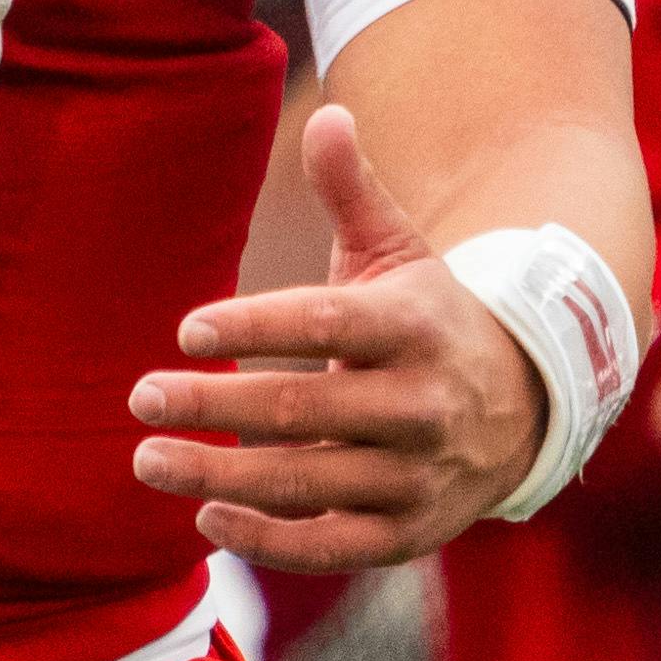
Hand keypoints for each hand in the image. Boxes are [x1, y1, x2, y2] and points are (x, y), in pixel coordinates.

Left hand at [127, 106, 550, 570]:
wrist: (521, 409)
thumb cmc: (426, 318)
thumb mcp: (399, 251)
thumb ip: (354, 190)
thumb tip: (328, 114)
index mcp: (414, 326)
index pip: (326, 324)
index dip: (255, 328)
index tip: (184, 332)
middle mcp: (423, 406)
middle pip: (309, 409)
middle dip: (217, 406)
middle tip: (139, 397)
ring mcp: (419, 476)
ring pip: (313, 482)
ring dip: (223, 476)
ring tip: (147, 460)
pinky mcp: (409, 532)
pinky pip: (335, 546)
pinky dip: (271, 540)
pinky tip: (206, 518)